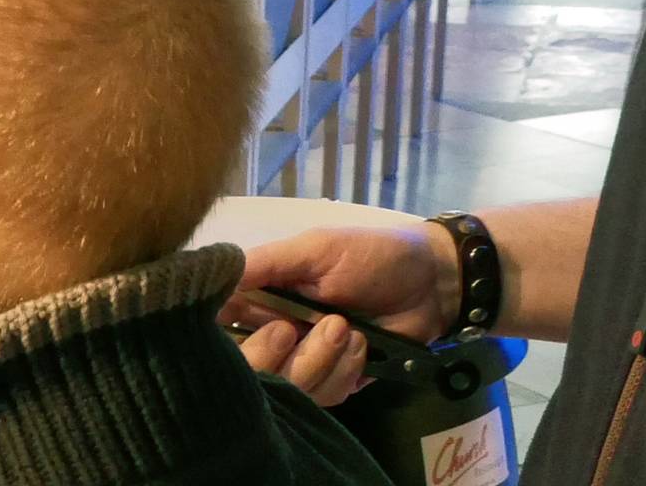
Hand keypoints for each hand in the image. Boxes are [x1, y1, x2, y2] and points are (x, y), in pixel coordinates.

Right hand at [226, 224, 456, 405]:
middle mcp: (276, 331)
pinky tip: (363, 348)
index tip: (254, 328)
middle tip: (310, 327)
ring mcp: (306, 359)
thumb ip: (266, 263)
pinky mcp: (336, 381)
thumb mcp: (316, 249)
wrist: (434, 282)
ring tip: (350, 331)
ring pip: (289, 386)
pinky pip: (322, 397)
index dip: (226, 337)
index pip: (221, 326)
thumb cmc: (372, 255)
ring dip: (321, 361)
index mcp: (262, 298)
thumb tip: (210, 277)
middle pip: (252, 366)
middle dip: (283, 351)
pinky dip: (344, 374)